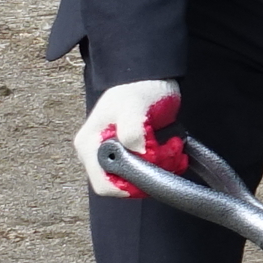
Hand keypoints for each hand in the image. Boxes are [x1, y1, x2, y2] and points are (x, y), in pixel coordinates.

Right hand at [76, 79, 183, 197]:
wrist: (151, 77)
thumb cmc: (139, 87)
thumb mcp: (135, 106)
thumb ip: (133, 130)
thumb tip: (136, 152)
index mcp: (90, 145)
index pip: (104, 184)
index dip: (130, 185)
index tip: (153, 171)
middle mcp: (97, 153)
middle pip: (122, 184)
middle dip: (148, 176)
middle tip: (168, 155)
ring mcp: (113, 153)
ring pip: (136, 179)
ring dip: (159, 169)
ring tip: (172, 148)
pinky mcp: (129, 153)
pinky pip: (146, 170)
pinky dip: (163, 164)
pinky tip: (172, 149)